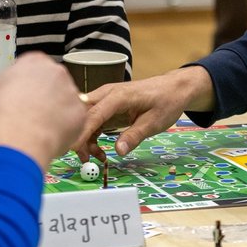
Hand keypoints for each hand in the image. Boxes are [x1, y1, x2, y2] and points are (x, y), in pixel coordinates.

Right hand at [0, 52, 85, 170]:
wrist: (15, 137)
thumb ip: (13, 83)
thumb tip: (16, 91)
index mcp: (34, 62)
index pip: (37, 65)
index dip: (31, 83)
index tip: (27, 94)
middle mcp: (56, 72)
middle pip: (55, 81)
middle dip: (48, 96)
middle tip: (34, 112)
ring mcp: (71, 91)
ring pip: (66, 100)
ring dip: (57, 111)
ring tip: (40, 128)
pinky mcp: (80, 112)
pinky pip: (73, 119)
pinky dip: (65, 127)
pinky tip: (50, 136)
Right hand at [75, 66, 213, 159]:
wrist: (174, 88)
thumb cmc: (166, 101)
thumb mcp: (154, 122)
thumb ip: (135, 136)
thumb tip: (118, 151)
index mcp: (118, 96)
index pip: (92, 114)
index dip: (81, 132)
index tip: (73, 149)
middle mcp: (107, 94)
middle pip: (82, 114)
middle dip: (78, 136)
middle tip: (85, 158)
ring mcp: (105, 99)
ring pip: (84, 119)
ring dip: (85, 139)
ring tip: (97, 157)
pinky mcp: (107, 106)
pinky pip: (92, 121)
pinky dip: (91, 136)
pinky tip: (99, 150)